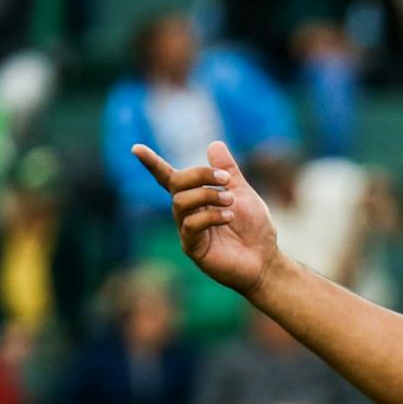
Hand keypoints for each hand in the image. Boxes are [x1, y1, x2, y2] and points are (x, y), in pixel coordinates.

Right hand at [133, 140, 280, 296]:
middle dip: (199, 175)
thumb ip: (228, 171)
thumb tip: (214, 144)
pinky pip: (190, 225)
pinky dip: (209, 216)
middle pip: (176, 183)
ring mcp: (187, 230)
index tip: (136, 148)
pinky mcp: (193, 248)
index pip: (169, 178)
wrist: (266, 260)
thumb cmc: (254, 229)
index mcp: (196, 198)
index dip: (153, 163)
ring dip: (208, 195)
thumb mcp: (243, 193)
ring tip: (230, 202)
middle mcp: (187, 213)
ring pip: (181, 202)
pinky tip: (228, 217)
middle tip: (226, 180)